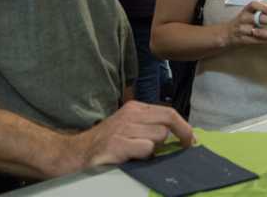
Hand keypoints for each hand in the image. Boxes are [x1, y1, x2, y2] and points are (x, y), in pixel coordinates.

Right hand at [67, 101, 193, 172]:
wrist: (75, 153)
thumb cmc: (105, 143)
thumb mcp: (128, 127)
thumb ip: (148, 127)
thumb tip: (177, 136)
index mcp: (135, 108)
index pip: (168, 112)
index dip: (184, 126)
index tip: (191, 139)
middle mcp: (131, 114)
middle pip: (168, 119)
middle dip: (181, 134)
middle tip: (185, 147)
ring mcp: (124, 128)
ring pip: (159, 135)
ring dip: (156, 148)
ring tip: (141, 154)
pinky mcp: (118, 144)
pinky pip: (146, 148)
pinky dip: (144, 156)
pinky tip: (132, 158)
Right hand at [224, 1, 266, 47]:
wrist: (227, 33)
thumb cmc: (243, 21)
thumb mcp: (247, 13)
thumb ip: (259, 11)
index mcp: (246, 10)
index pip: (253, 5)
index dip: (263, 7)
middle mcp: (244, 18)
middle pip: (258, 19)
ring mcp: (243, 29)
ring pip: (259, 32)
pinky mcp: (243, 40)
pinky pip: (257, 41)